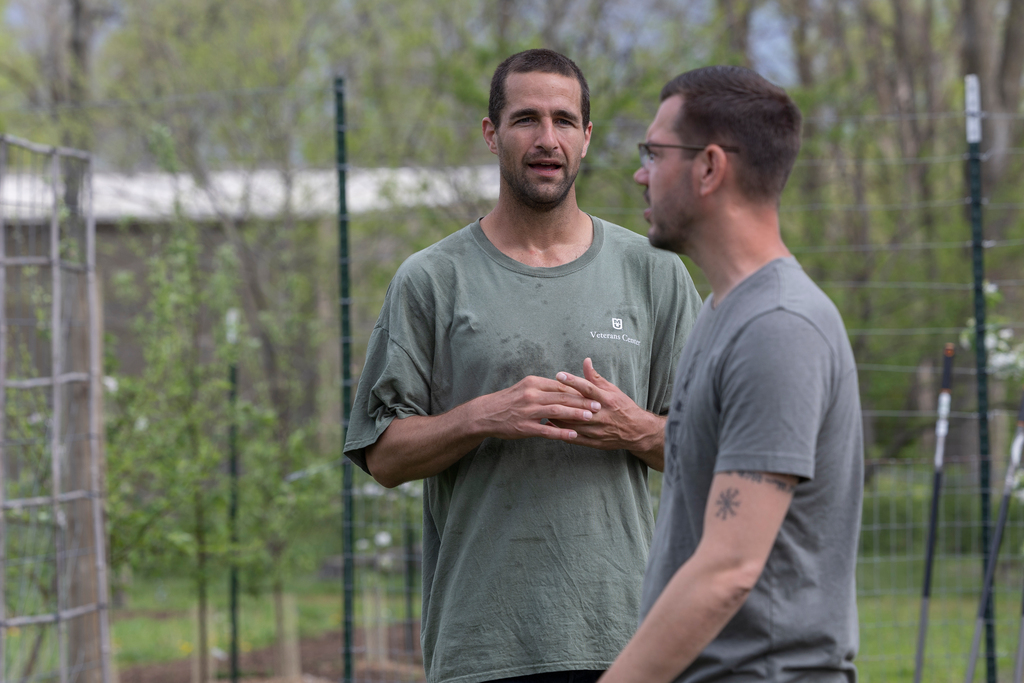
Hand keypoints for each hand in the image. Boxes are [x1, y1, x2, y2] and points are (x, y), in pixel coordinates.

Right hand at [475, 375, 601, 442]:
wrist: (486, 414)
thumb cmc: (508, 401)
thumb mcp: (524, 387)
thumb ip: (543, 387)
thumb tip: (563, 386)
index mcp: (533, 383)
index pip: (561, 385)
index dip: (578, 390)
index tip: (592, 393)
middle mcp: (532, 395)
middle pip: (562, 397)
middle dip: (582, 402)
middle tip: (598, 405)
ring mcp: (528, 412)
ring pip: (557, 412)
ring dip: (575, 415)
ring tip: (590, 417)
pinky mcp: (525, 427)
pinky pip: (547, 430)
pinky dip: (561, 433)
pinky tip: (574, 435)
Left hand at [552, 358, 662, 457]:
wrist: (637, 431)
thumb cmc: (623, 407)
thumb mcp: (613, 390)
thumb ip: (596, 378)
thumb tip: (586, 361)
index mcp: (607, 400)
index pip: (588, 388)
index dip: (573, 381)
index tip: (559, 375)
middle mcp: (602, 415)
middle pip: (578, 407)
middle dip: (560, 400)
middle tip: (544, 394)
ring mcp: (598, 430)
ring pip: (573, 424)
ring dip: (557, 417)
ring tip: (544, 409)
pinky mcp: (595, 442)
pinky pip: (575, 438)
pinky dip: (561, 432)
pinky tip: (550, 425)